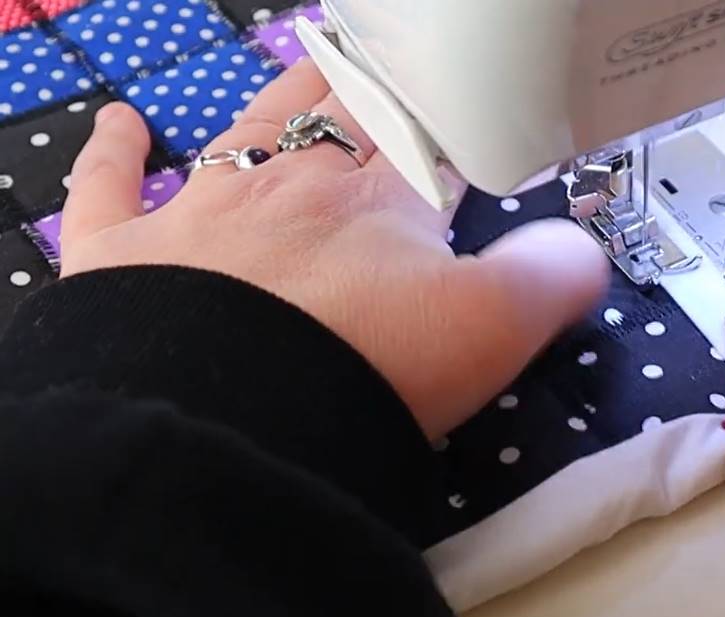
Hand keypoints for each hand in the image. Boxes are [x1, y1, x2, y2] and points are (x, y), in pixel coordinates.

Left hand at [60, 61, 605, 438]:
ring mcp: (205, 211)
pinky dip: (117, 153)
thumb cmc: (368, 367)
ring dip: (280, 96)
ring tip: (307, 65)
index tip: (470, 113)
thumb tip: (582, 251)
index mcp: (385, 201)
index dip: (454, 122)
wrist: (230, 415)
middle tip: (391, 68)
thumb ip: (552, 279)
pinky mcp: (128, 254)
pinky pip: (114, 187)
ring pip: (247, 129)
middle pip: (341, 114)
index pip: (428, 142)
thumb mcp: (493, 327)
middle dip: (373, 89)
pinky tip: (123, 125)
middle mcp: (295, 186)